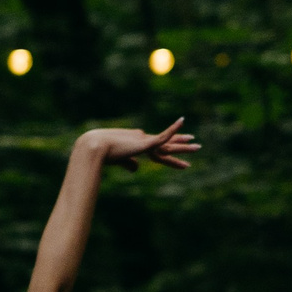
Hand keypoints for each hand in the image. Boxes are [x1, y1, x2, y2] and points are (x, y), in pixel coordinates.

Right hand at [77, 119, 198, 170]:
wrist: (94, 147)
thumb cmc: (102, 155)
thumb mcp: (118, 160)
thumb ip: (128, 163)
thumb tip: (137, 168)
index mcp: (136, 143)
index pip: (156, 148)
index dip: (167, 152)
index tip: (175, 152)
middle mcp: (142, 139)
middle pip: (166, 144)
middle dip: (180, 145)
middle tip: (194, 144)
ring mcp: (144, 141)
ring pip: (168, 144)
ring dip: (183, 147)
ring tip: (198, 147)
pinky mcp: (144, 143)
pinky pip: (162, 137)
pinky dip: (173, 131)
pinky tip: (182, 123)